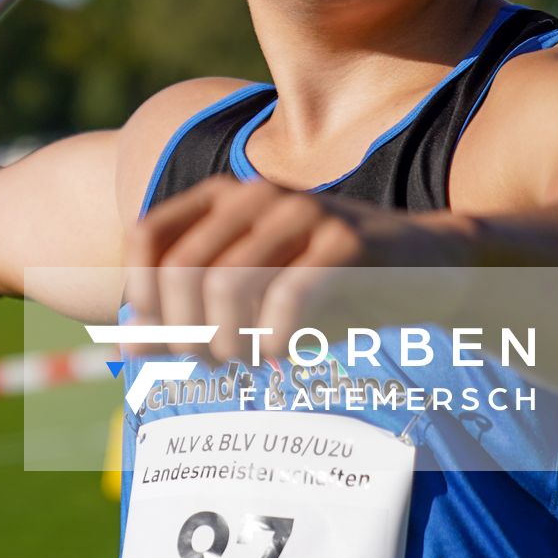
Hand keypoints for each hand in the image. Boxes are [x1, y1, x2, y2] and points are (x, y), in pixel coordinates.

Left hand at [121, 175, 471, 363]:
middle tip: (213, 363)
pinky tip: (283, 354)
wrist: (430, 265)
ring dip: (229, 342)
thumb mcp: (254, 294)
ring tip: (248, 361)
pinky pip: (287, 297)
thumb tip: (126, 345)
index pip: (146, 235)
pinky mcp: (346, 241)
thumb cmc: (332, 285)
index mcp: (226, 197)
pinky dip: (275, 338)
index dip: (142, 293)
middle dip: (186, 330)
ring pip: (228, 286)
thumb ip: (190, 313)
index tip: (161, 338)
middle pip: (183, 270)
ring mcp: (304, 212)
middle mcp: (258, 194)